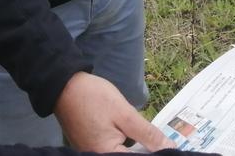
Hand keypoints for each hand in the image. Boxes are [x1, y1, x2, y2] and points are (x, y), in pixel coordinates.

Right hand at [54, 72, 172, 150]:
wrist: (63, 86)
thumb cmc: (93, 97)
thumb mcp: (124, 113)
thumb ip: (147, 133)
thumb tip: (169, 147)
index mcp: (107, 155)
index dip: (155, 151)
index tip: (170, 145)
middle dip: (145, 148)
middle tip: (162, 138)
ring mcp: (93, 153)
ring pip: (122, 152)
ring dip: (136, 146)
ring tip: (152, 137)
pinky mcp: (90, 147)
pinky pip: (113, 149)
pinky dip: (125, 143)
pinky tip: (135, 134)